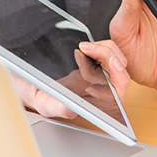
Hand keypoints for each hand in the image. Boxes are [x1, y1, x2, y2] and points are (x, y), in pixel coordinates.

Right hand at [13, 39, 131, 116]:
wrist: (36, 87)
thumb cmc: (43, 100)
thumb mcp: (46, 105)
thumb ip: (60, 108)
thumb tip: (73, 108)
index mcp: (99, 106)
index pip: (119, 90)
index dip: (119, 76)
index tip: (112, 63)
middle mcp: (105, 93)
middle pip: (120, 69)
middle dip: (106, 54)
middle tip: (88, 48)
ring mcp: (103, 79)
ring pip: (115, 58)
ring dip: (100, 49)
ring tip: (83, 49)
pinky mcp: (98, 67)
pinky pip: (107, 53)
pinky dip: (96, 47)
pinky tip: (82, 50)